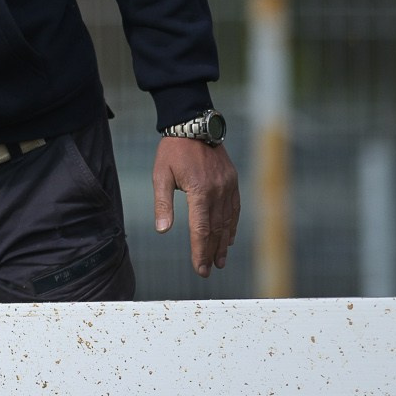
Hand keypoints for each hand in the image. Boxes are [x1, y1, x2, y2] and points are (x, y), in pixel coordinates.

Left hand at [153, 136, 239, 277]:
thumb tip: (162, 229)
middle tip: (207, 270)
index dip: (199, 251)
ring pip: (228, 222)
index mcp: (200, 191)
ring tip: (219, 261)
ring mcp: (228, 187)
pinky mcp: (233, 182)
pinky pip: (235, 209)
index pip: (200, 229)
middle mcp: (218, 191)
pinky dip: (232, 226)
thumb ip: (163, 203)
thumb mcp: (161, 175)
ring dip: (224, 243)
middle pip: (216, 230)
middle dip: (211, 252)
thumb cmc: (173, 151)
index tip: (199, 268)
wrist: (193, 125)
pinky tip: (229, 238)